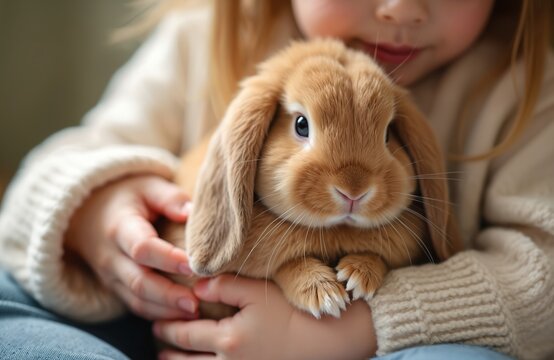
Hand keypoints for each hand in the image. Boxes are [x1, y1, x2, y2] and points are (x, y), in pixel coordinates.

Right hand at [65, 174, 197, 319]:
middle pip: (139, 282)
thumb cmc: (128, 197)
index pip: (142, 247)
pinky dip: (158, 315)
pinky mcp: (116, 288)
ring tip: (195, 313)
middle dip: (168, 295)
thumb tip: (191, 212)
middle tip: (197, 302)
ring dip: (166, 310)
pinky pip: (136, 307)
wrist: (87, 213)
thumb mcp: (147, 187)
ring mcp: (110, 277)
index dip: (168, 258)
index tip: (194, 264)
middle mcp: (111, 257)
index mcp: (120, 227)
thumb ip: (170, 198)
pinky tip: (182, 317)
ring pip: (137, 300)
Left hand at [153, 275, 376, 359]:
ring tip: (169, 357)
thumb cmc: (292, 312)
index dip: (167, 328)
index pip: (184, 335)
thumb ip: (225, 285)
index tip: (157, 322)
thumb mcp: (258, 292)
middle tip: (157, 342)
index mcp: (227, 340)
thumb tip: (196, 284)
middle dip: (167, 351)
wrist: (327, 339)